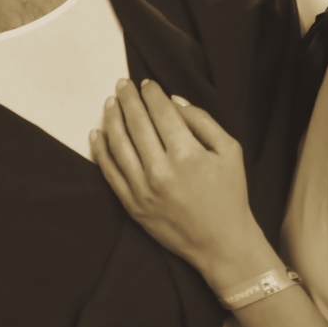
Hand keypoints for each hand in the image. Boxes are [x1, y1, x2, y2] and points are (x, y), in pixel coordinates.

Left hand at [90, 79, 271, 287]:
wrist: (221, 243)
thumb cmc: (229, 194)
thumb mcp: (229, 150)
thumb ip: (202, 120)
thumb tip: (173, 100)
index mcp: (187, 154)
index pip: (161, 113)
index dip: (151, 93)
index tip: (147, 83)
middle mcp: (161, 171)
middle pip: (137, 123)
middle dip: (129, 99)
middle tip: (123, 83)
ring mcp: (142, 190)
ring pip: (119, 144)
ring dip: (112, 118)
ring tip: (111, 102)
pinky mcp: (132, 205)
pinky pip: (110, 172)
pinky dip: (101, 150)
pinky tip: (98, 133)